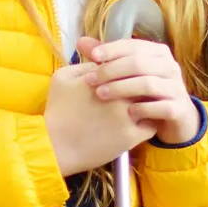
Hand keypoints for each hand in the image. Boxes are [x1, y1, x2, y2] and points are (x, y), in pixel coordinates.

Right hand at [45, 63, 154, 177]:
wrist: (55, 146)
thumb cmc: (57, 111)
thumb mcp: (63, 78)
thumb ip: (85, 65)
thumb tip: (103, 60)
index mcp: (103, 76)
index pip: (127, 64)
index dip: (128, 71)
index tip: (126, 77)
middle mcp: (118, 93)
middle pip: (143, 82)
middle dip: (142, 85)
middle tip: (139, 92)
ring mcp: (127, 115)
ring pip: (151, 102)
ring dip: (149, 103)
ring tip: (144, 106)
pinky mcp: (131, 136)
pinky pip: (152, 125)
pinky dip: (149, 123)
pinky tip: (141, 123)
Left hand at [77, 36, 200, 147]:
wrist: (176, 118)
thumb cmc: (146, 93)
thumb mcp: (129, 74)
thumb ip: (107, 59)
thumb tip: (81, 42)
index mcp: (158, 53)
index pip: (133, 46)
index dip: (112, 49)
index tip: (92, 56)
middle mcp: (170, 67)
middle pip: (138, 63)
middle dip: (111, 70)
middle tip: (90, 80)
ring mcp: (176, 88)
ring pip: (148, 84)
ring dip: (121, 89)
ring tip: (101, 94)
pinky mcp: (178, 109)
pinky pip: (160, 107)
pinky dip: (142, 109)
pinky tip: (127, 114)